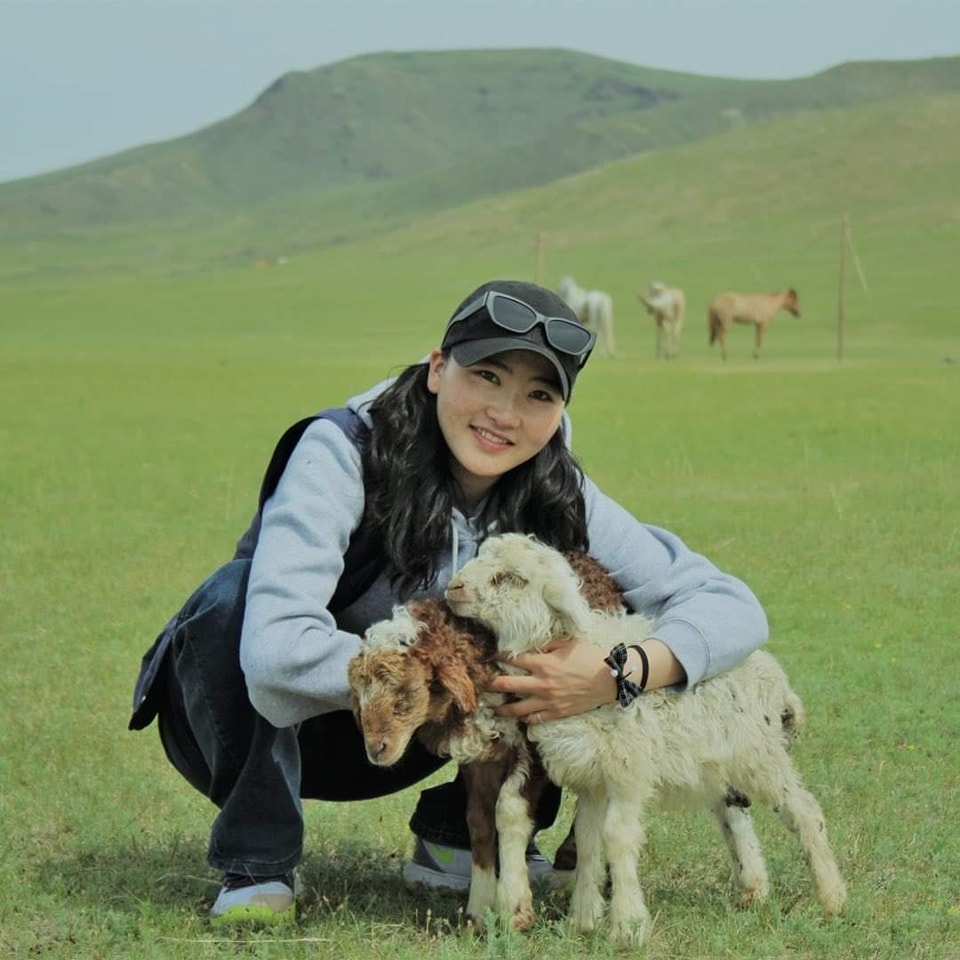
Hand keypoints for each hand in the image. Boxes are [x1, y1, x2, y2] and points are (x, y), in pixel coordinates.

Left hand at [488, 635, 615, 723]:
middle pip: (507, 685)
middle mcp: (541, 683)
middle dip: (492, 684)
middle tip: (483, 685)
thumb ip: (548, 644)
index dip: (500, 657)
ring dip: (503, 709)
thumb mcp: (568, 643)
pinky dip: (526, 719)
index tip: (493, 657)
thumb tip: (533, 646)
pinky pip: (536, 719)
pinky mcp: (557, 712)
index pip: (513, 660)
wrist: (610, 678)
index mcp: (543, 663)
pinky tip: (521, 718)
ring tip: (494, 709)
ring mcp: (548, 701)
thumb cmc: (590, 657)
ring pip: (517, 709)